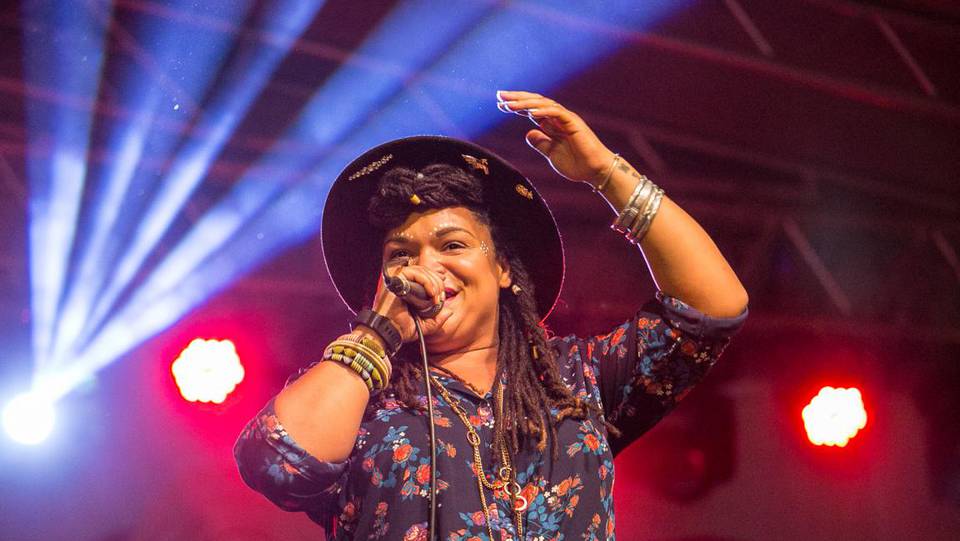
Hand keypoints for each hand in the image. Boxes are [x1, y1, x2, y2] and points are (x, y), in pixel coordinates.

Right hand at [370, 264, 451, 342]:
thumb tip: (449, 311)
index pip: (424, 275)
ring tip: (435, 298)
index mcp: (408, 289)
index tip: (441, 291)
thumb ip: (437, 319)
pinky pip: (415, 273)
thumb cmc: (402, 329)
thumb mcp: (425, 325)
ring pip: (422, 270)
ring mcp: (398, 279)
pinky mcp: (395, 279)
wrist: (389, 332)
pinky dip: (426, 282)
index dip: (436, 279)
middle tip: (439, 299)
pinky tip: (431, 293)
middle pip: (425, 271)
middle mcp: (402, 282)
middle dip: (438, 283)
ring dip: (433, 283)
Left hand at [497, 90, 614, 184]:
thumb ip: (541, 143)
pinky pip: (555, 112)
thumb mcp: (551, 154)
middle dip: (517, 98)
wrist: (595, 172)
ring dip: (525, 103)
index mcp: (553, 125)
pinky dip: (542, 110)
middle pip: (535, 102)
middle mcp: (558, 118)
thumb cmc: (577, 164)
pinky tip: (529, 111)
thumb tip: (528, 134)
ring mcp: (566, 118)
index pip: (532, 110)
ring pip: (543, 104)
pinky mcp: (573, 122)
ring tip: (508, 104)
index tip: (500, 105)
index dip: (517, 106)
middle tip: (499, 96)